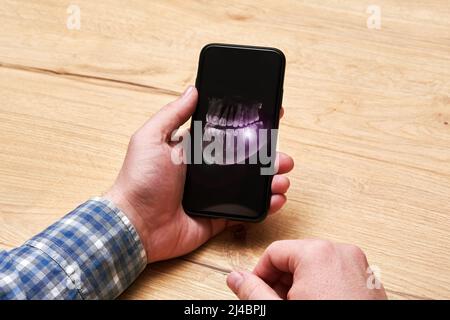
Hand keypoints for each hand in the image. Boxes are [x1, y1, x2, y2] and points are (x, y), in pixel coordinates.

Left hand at [105, 86, 293, 262]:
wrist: (136, 225)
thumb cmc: (140, 180)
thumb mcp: (152, 138)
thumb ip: (173, 114)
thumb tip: (192, 89)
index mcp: (193, 150)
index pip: (227, 134)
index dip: (248, 127)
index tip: (270, 118)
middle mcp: (206, 170)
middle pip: (245, 159)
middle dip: (267, 155)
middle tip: (281, 154)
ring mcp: (214, 195)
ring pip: (251, 184)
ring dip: (271, 178)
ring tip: (282, 176)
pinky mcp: (218, 217)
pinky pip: (246, 211)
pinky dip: (264, 206)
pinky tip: (276, 198)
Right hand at [227, 239, 387, 299]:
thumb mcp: (281, 311)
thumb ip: (254, 292)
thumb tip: (236, 278)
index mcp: (317, 253)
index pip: (274, 252)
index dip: (260, 273)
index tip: (256, 290)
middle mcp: (341, 253)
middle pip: (295, 258)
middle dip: (281, 282)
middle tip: (276, 303)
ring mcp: (358, 266)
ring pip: (315, 267)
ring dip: (300, 286)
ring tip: (297, 307)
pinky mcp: (368, 280)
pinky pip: (335, 274)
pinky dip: (321, 288)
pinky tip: (316, 307)